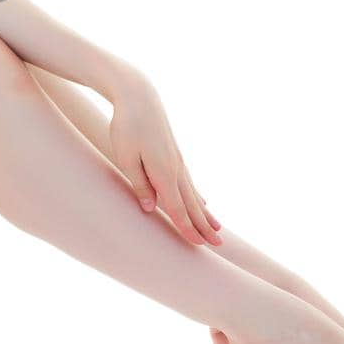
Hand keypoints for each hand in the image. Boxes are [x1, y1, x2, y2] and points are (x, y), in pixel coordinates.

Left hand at [106, 71, 222, 246]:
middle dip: (203, 227)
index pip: (177, 208)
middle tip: (218, 246)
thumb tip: (153, 209)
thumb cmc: (126, 126)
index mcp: (163, 172)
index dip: (187, 228)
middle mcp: (175, 169)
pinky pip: (189, 182)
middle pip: (191, 204)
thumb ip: (139, 185)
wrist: (139, 96)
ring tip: (217, 229)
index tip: (198, 246)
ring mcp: (177, 160)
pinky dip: (198, 196)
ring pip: (194, 194)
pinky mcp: (174, 154)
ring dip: (205, 214)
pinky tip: (203, 202)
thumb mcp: (126, 158)